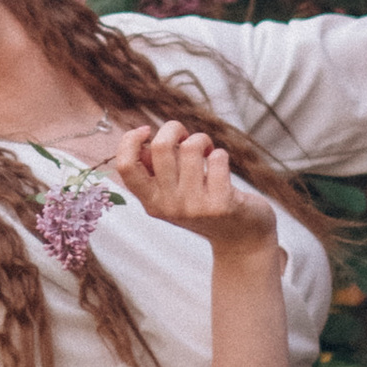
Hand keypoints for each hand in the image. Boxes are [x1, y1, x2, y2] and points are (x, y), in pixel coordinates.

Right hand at [111, 120, 277, 266]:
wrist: (240, 238)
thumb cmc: (203, 203)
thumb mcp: (172, 194)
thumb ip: (154, 170)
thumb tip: (142, 140)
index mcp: (150, 202)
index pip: (125, 166)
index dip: (130, 140)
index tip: (146, 130)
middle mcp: (168, 206)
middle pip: (160, 146)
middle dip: (174, 128)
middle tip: (185, 136)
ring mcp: (193, 207)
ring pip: (191, 147)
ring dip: (202, 140)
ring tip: (207, 152)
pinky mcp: (220, 204)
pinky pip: (217, 157)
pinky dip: (220, 154)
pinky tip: (222, 167)